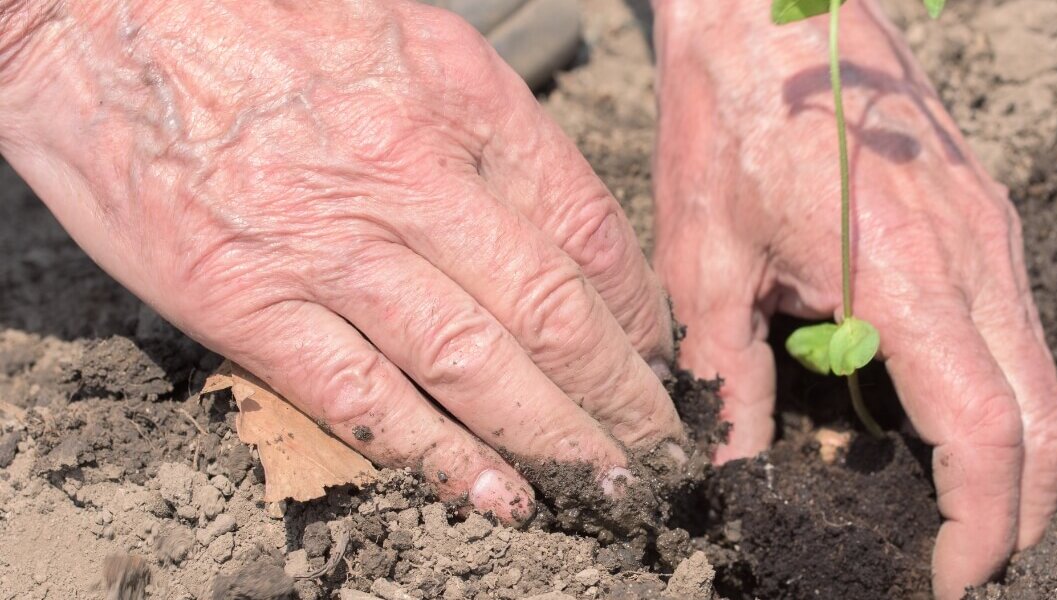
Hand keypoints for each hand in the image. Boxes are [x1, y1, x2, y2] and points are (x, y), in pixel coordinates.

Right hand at [0, 0, 681, 520]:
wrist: (93, 17)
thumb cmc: (255, 17)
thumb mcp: (404, 38)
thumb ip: (484, 129)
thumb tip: (559, 228)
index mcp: (457, 96)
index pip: (588, 227)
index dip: (638, 310)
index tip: (654, 353)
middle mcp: (407, 173)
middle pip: (551, 311)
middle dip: (620, 394)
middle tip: (656, 444)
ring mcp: (326, 244)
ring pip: (476, 366)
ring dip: (555, 438)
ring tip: (606, 485)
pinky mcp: (245, 300)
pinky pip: (365, 398)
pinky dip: (438, 456)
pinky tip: (494, 493)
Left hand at [651, 0, 1056, 595]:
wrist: (775, 7)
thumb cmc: (731, 117)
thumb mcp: (704, 259)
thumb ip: (724, 375)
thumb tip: (733, 469)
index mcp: (902, 269)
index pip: (984, 429)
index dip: (978, 525)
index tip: (946, 579)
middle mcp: (973, 253)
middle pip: (1045, 421)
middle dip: (1016, 515)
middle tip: (958, 566)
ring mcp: (990, 232)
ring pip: (1042, 379)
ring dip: (1016, 460)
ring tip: (952, 512)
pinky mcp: (983, 218)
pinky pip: (1016, 333)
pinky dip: (1001, 399)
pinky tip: (942, 423)